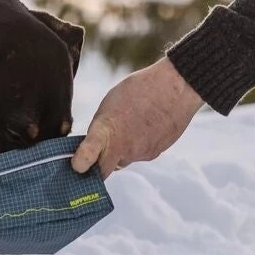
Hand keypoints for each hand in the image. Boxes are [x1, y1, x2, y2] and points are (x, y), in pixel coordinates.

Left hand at [71, 58, 203, 177]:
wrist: (177, 87)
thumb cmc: (141, 89)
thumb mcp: (112, 102)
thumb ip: (102, 126)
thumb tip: (96, 142)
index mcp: (108, 129)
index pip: (90, 152)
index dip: (82, 162)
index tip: (77, 166)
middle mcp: (124, 147)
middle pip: (106, 167)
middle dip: (100, 163)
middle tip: (96, 152)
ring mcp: (141, 153)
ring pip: (124, 158)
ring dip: (122, 148)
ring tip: (129, 125)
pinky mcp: (155, 153)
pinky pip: (140, 153)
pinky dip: (139, 144)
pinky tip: (144, 126)